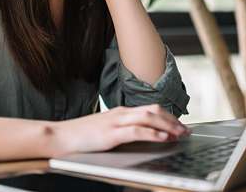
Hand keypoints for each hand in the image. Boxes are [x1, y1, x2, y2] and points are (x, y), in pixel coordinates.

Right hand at [51, 104, 189, 154]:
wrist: (60, 136)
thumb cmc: (81, 136)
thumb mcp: (105, 130)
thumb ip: (121, 130)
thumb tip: (140, 135)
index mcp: (120, 112)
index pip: (150, 109)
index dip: (167, 116)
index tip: (180, 124)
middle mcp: (120, 113)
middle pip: (153, 110)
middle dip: (172, 119)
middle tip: (186, 130)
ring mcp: (115, 122)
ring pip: (149, 117)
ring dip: (167, 125)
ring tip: (180, 134)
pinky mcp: (111, 134)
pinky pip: (137, 131)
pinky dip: (153, 133)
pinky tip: (163, 137)